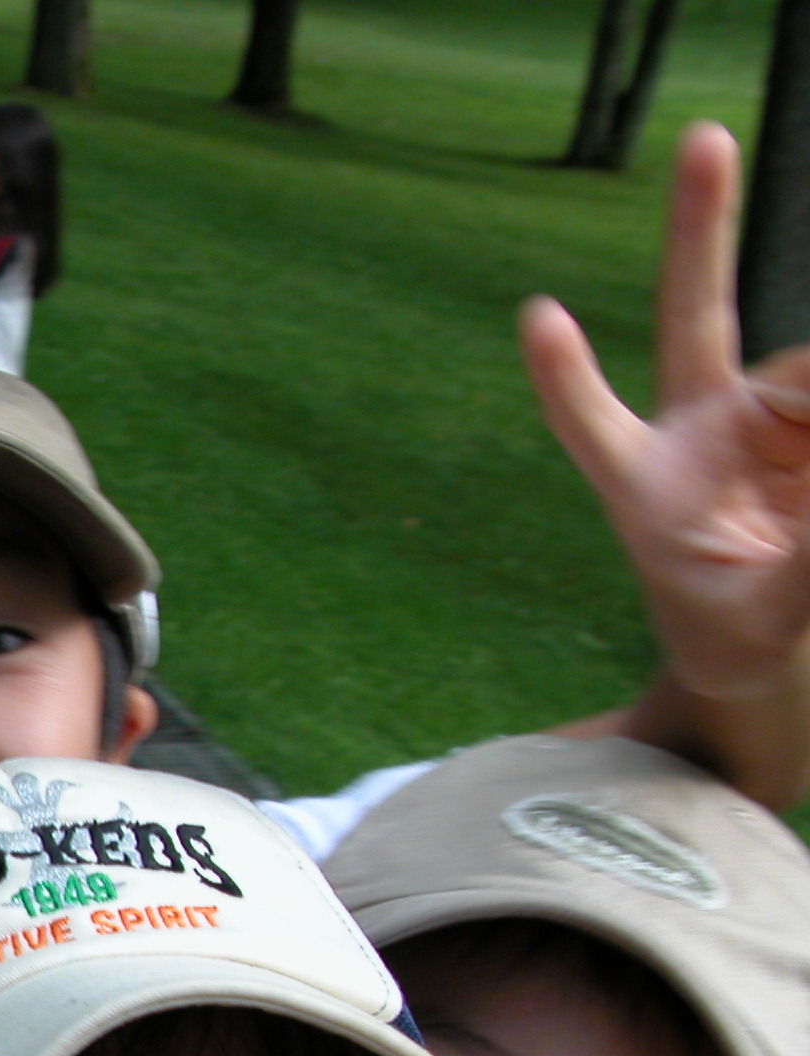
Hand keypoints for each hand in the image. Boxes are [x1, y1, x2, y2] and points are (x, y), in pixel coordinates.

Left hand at [525, 121, 809, 700]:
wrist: (764, 652)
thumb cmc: (737, 639)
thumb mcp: (767, 616)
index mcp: (645, 490)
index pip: (594, 425)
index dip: (567, 377)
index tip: (537, 317)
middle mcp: (696, 431)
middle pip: (697, 314)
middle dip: (695, 226)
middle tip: (702, 139)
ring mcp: (760, 415)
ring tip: (790, 496)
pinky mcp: (807, 419)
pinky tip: (805, 481)